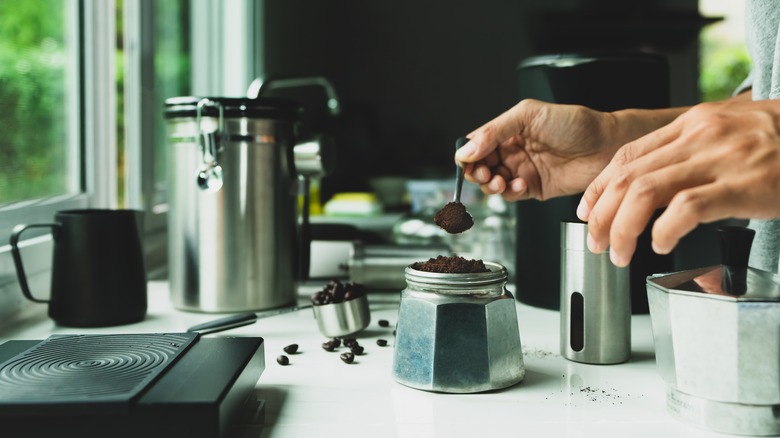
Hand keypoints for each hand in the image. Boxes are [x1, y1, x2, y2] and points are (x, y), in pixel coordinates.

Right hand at [455, 99, 648, 201]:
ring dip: (491, 185)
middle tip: (483, 173)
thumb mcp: (529, 115)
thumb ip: (494, 130)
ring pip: (493, 183)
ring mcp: (523, 170)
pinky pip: (512, 195)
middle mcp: (513, 150)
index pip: (476, 144)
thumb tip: (466, 149)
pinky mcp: (535, 188)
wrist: (606, 145)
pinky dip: (510, 193)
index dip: (468, 154)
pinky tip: (519, 184)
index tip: (468, 160)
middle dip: (476, 172)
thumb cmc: (576, 124)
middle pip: (480, 166)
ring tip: (500, 181)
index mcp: (509, 130)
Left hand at [578, 98, 779, 266]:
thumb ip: (689, 151)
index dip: (599, 187)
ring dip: (622, 227)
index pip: (626, 155)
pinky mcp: (743, 184)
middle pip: (628, 176)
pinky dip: (664, 229)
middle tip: (596, 242)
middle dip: (602, 214)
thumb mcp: (727, 133)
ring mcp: (720, 158)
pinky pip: (687, 207)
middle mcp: (699, 136)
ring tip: (619, 252)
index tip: (587, 211)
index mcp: (691, 124)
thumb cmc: (779, 141)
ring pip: (646, 191)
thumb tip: (650, 182)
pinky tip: (660, 244)